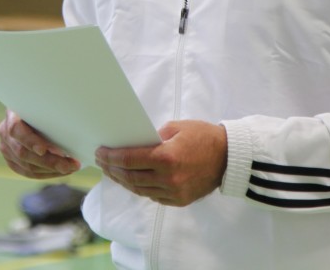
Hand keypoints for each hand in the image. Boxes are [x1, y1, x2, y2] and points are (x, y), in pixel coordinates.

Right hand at [0, 109, 80, 178]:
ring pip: (27, 166)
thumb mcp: (45, 107)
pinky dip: (46, 174)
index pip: (16, 130)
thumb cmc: (43, 107)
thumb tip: (68, 135)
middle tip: (69, 164)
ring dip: (51, 170)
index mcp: (12, 114)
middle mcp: (4, 132)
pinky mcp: (11, 160)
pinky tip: (60, 171)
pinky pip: (28, 172)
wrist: (31, 112)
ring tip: (70, 167)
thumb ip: (51, 117)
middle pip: (23, 153)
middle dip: (49, 161)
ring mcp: (6, 148)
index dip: (29, 141)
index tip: (43, 150)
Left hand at [95, 120, 226, 206]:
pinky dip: (139, 188)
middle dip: (112, 169)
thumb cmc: (203, 136)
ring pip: (139, 190)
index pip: (129, 160)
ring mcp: (174, 192)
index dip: (111, 157)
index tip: (100, 152)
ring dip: (123, 180)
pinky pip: (152, 196)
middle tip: (102, 161)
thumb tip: (133, 144)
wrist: (229, 157)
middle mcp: (168, 178)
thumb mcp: (176, 127)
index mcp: (166, 157)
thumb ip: (153, 137)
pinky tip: (131, 180)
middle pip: (130, 177)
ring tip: (112, 171)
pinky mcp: (179, 201)